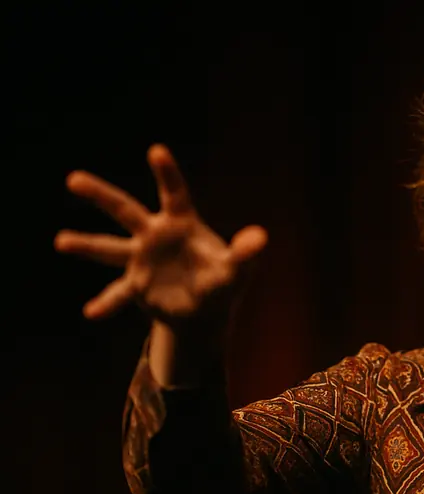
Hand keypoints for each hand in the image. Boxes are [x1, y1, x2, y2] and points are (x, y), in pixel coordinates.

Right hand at [55, 144, 267, 330]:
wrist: (204, 309)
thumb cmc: (223, 280)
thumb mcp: (237, 269)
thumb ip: (245, 253)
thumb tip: (261, 237)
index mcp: (182, 224)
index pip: (174, 193)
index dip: (167, 173)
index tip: (156, 149)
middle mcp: (155, 236)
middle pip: (126, 210)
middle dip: (101, 195)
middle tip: (73, 179)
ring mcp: (142, 260)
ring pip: (109, 248)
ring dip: (86, 245)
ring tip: (61, 241)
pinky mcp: (137, 286)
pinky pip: (118, 294)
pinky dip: (106, 303)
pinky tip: (91, 312)